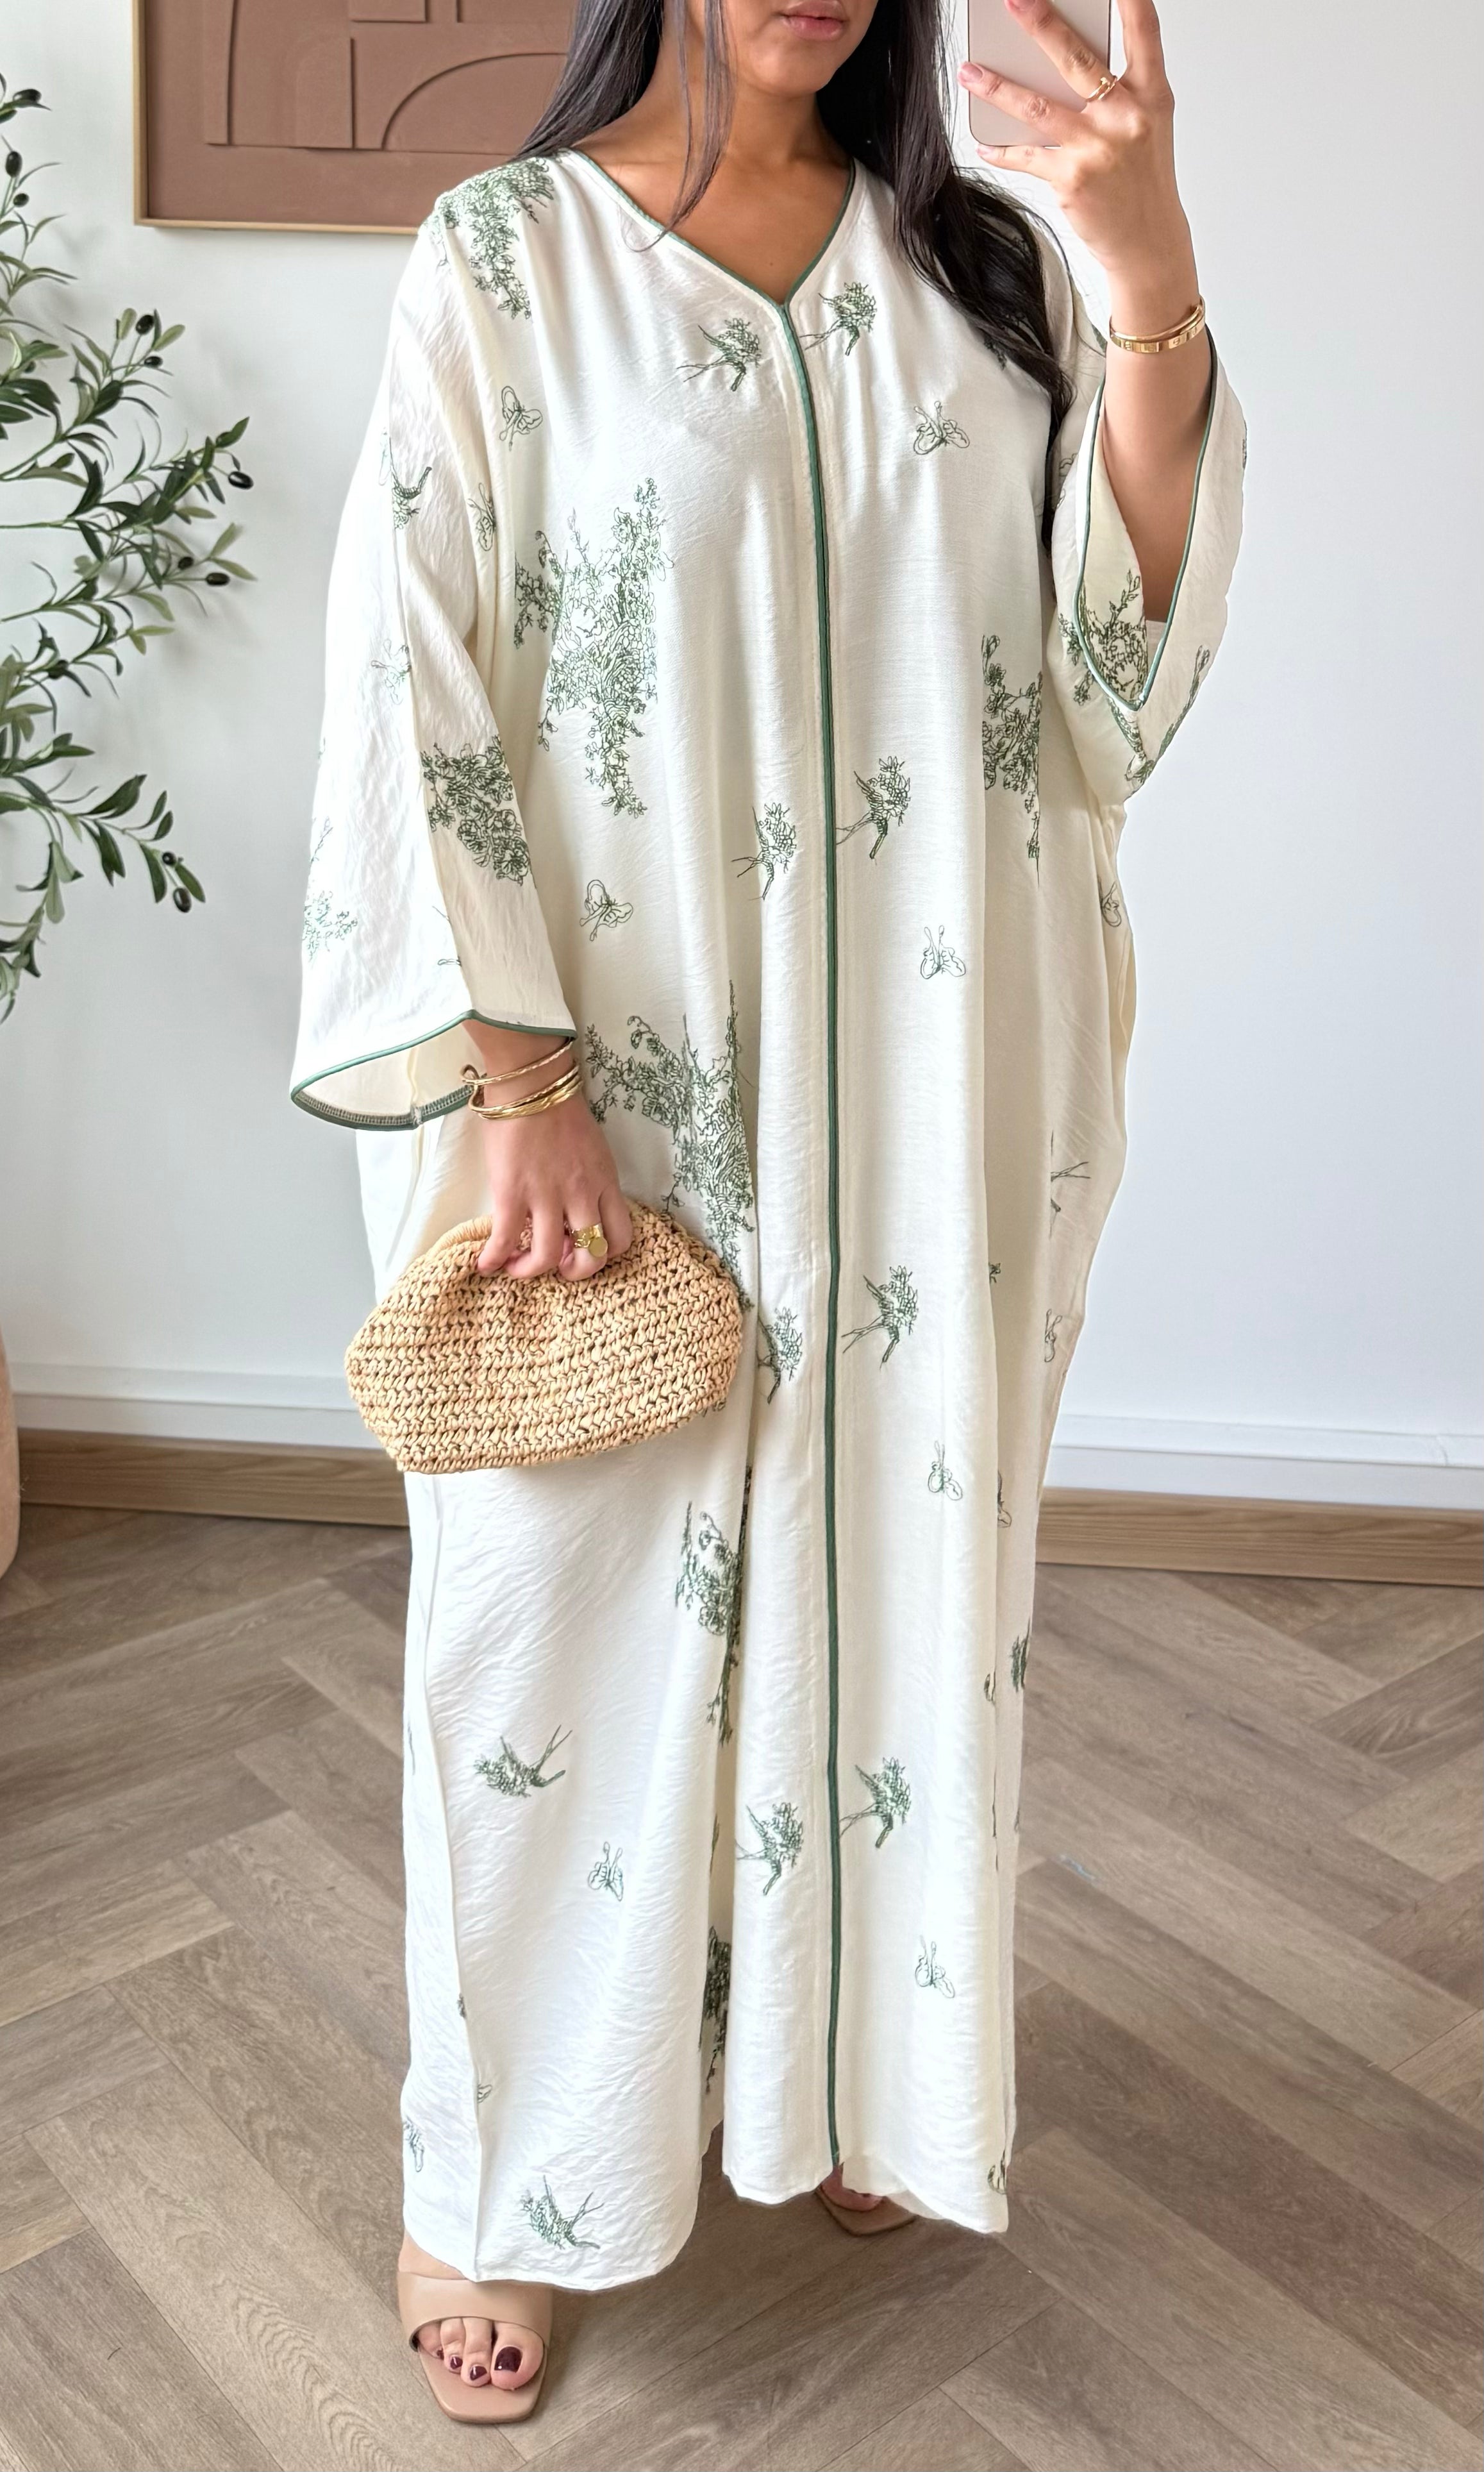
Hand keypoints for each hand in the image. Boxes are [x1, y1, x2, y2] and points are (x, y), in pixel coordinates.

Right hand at [476, 1094, 632, 1280]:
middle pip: (593, 1256)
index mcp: (604, 1182)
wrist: (531, 1083)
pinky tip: (486, 1264)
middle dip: (576, 1271)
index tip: (583, 1244)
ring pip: (549, 1257)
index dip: (604, 1252)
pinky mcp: (512, 1194)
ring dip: (531, 1270)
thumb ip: (590, 1179)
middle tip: (557, 1262)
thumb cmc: (559, 1110)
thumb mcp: (592, 1149)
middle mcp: (582, 1194)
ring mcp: (547, 1196)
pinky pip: (504, 1240)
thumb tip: (574, 1205)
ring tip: (516, 1266)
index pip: (622, 1237)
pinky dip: (493, 1260)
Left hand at [960, 0, 1197, 322]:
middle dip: (1040, 24)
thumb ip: (1114, 91)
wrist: (1148, 242)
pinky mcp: (1072, 179)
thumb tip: (1058, 65)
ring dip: (997, 87)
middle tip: (1012, 0)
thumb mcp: (1144, 125)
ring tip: (970, 72)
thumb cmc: (1142, 179)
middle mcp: (1126, 116)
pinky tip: (985, 145)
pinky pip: (1026, 156)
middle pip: (1076, 59)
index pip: (1144, 31)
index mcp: (1151, 94)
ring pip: (1037, 106)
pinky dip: (1002, 151)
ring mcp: (1098, 148)